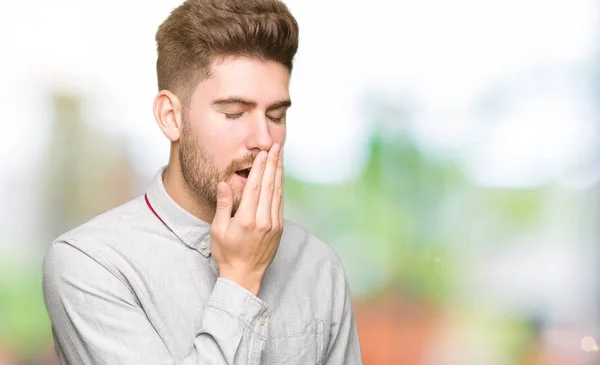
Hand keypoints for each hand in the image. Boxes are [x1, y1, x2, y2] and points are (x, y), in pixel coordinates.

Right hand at [210, 144, 283, 295]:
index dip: (260, 168)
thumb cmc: (227, 253)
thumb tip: (224, 184)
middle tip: (276, 147)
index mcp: (247, 220)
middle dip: (273, 164)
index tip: (263, 153)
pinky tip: (280, 177)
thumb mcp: (218, 230)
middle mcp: (264, 220)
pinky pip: (281, 203)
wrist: (244, 276)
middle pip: (270, 185)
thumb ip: (223, 205)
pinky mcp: (279, 228)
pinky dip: (281, 187)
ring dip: (279, 173)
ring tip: (281, 156)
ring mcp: (274, 224)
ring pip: (278, 192)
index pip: (256, 187)